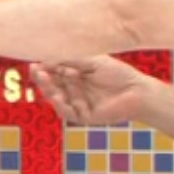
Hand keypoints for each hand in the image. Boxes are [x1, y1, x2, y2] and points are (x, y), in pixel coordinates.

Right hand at [30, 56, 158, 125]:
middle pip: (53, 84)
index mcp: (75, 75)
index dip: (45, 67)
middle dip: (43, 78)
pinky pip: (68, 112)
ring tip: (44, 79)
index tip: (35, 61)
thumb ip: (71, 59)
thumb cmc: (118, 73)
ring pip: (58, 98)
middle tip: (35, 69)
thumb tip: (48, 57)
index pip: (55, 71)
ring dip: (49, 89)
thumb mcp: (92, 61)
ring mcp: (78, 103)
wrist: (137, 91)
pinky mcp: (84, 116)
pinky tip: (57, 96)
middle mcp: (74, 89)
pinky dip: (61, 104)